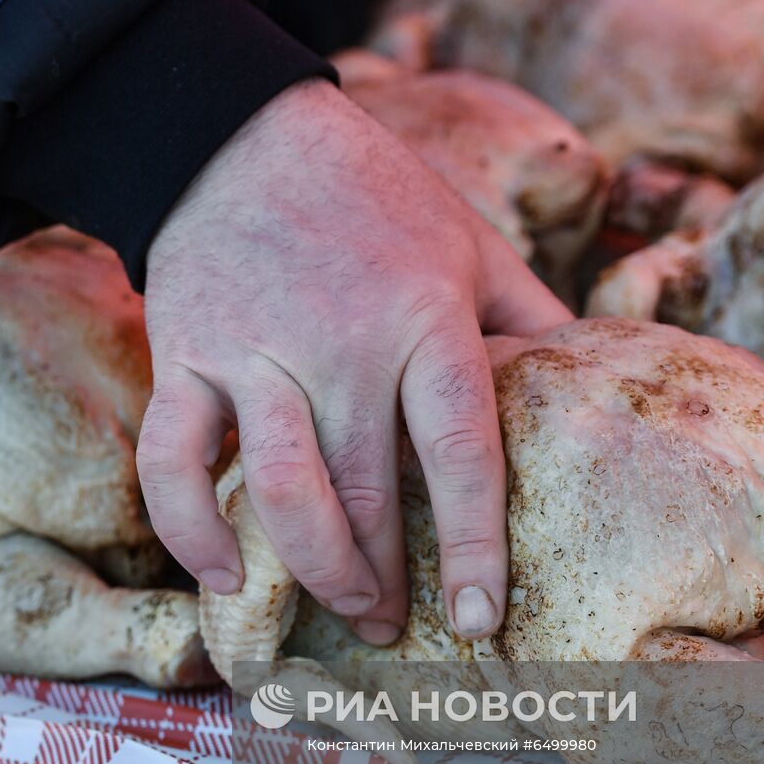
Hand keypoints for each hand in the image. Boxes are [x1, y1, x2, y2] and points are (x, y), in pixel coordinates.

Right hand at [137, 79, 571, 643]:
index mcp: (425, 316)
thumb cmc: (373, 198)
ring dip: (316, 569)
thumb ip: (529, 318)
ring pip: (280, 491)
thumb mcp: (470, 242)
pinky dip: (190, 530)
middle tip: (398, 624)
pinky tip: (223, 574)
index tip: (482, 619)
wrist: (239, 138)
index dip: (472, 548)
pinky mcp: (181, 355)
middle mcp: (341, 342)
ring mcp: (254, 351)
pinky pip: (172, 462)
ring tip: (346, 607)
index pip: (460, 454)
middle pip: (368, 493)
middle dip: (387, 581)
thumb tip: (590, 387)